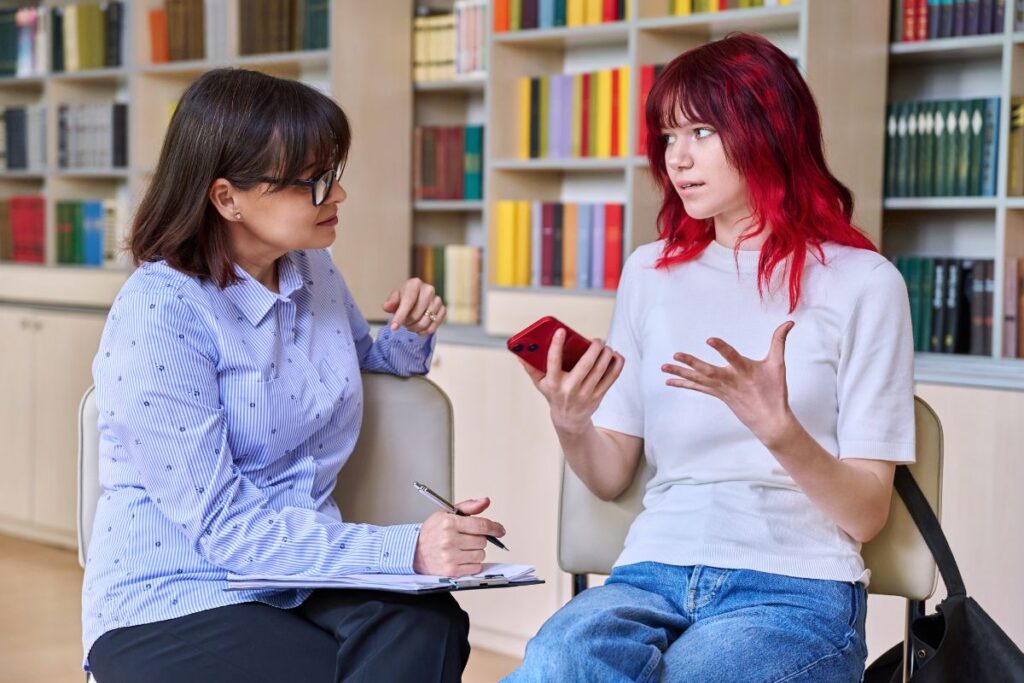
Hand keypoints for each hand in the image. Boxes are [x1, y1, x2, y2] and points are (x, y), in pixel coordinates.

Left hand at [382, 278, 445, 334]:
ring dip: (415, 328)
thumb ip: (390, 303)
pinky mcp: (443, 309)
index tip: (394, 327)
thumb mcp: (394, 299)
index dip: (400, 316)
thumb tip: (387, 307)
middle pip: (416, 314)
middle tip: (403, 324)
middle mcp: (428, 289)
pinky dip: (426, 331)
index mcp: (415, 283)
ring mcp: (437, 299)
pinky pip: (435, 325)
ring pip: (425, 321)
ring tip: (410, 326)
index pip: (408, 302)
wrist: (416, 299)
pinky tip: (420, 330)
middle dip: (407, 323)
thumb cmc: (404, 298)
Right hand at [413, 497, 505, 576]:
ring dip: (476, 552)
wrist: (414, 552)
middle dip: (479, 539)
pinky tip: (462, 558)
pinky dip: (472, 563)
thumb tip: (485, 501)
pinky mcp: (451, 571)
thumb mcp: (446, 513)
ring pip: (481, 555)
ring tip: (463, 548)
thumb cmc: (432, 532)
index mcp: (449, 523)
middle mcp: (449, 540)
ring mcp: (450, 557)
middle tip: (468, 538)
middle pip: (482, 541)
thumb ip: (468, 507)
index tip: (500, 530)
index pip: (481, 525)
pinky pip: (475, 567)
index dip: (494, 527)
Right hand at [518, 328, 623, 435]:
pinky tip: (616, 355)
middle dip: (594, 348)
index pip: (553, 362)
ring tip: (606, 346)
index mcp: (554, 383)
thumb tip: (519, 353)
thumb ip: (531, 368)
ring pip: (600, 369)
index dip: (556, 345)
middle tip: (597, 339)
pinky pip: (612, 377)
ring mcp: (586, 394)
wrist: (569, 420)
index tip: (561, 331)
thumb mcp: (541, 384)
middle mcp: (570, 389)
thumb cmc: (554, 395)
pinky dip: (617, 364)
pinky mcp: (598, 396)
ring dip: (606, 354)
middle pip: (585, 364)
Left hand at [661, 321, 795, 447]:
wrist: (770, 421)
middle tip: (676, 355)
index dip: (722, 348)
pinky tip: (669, 382)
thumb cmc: (774, 391)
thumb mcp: (778, 365)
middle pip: (708, 371)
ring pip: (698, 380)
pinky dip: (684, 384)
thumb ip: (779, 341)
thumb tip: (789, 322)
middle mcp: (731, 380)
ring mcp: (722, 389)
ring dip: (680, 374)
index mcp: (745, 370)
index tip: (709, 340)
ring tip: (663, 367)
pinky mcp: (718, 395)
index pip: (732, 357)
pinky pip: (698, 388)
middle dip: (691, 363)